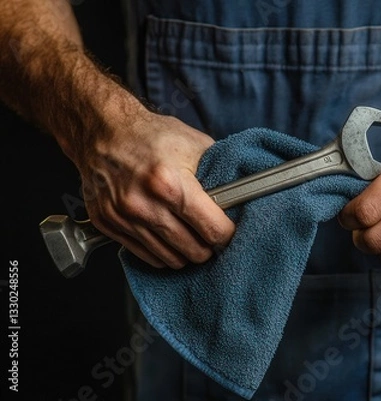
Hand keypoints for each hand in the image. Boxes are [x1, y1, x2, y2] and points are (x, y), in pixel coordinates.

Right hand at [77, 109, 234, 268]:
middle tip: (210, 234)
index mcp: (170, 183)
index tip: (229, 231)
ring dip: (186, 252)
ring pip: (171, 259)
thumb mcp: (195, 145)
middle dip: (208, 245)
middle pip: (194, 251)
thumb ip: (218, 173)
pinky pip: (145, 256)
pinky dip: (162, 252)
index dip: (227, 234)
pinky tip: (168, 237)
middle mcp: (143, 204)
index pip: (213, 230)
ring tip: (191, 236)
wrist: (102, 130)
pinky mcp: (107, 224)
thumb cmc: (150, 135)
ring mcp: (123, 217)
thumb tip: (239, 197)